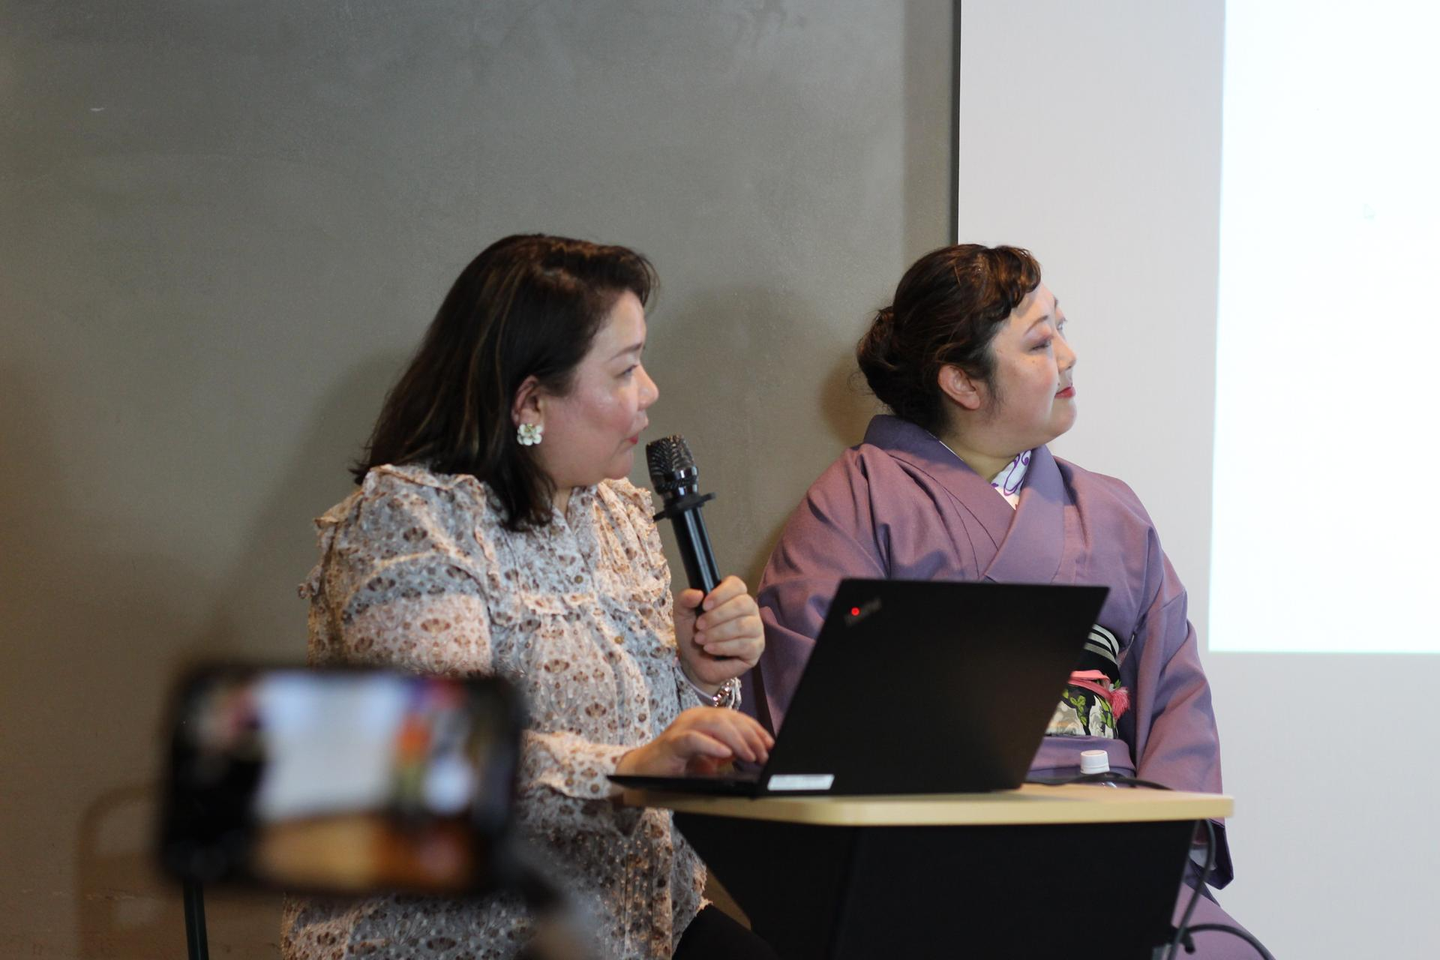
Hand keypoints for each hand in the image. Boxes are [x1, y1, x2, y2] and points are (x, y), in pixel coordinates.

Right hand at [614, 707, 774, 777]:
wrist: (643, 771)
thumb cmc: (678, 764)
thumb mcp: (709, 759)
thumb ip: (728, 753)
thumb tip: (756, 755)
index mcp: (705, 717)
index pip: (736, 717)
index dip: (756, 729)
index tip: (771, 744)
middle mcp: (695, 716)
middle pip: (729, 718)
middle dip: (751, 736)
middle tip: (764, 754)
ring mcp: (683, 726)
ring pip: (715, 724)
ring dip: (737, 740)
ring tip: (750, 755)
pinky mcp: (672, 741)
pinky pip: (694, 739)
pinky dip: (711, 745)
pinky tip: (726, 754)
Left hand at [673, 575, 764, 692]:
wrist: (695, 661)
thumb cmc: (694, 633)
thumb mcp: (683, 614)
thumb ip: (685, 599)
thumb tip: (697, 593)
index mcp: (734, 596)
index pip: (736, 585)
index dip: (721, 594)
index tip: (704, 605)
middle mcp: (749, 609)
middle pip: (742, 604)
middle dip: (716, 616)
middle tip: (699, 626)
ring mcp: (756, 628)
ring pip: (743, 625)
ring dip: (717, 633)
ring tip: (701, 640)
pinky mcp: (756, 647)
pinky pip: (744, 645)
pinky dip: (723, 647)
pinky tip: (710, 649)